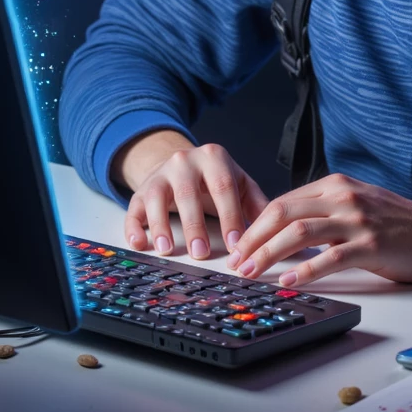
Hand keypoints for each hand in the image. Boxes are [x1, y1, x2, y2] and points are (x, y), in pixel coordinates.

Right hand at [117, 132, 269, 259]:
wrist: (181, 164)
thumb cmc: (214, 180)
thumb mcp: (238, 183)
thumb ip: (256, 203)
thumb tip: (278, 229)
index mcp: (214, 157)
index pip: (223, 186)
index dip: (230, 216)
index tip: (236, 245)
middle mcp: (184, 161)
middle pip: (188, 192)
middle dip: (194, 225)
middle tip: (201, 253)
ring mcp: (159, 175)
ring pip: (157, 198)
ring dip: (161, 226)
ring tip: (168, 250)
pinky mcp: (140, 191)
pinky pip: (133, 208)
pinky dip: (134, 227)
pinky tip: (140, 244)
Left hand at [225, 173, 411, 286]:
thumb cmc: (399, 224)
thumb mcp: (357, 204)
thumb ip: (325, 211)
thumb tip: (286, 231)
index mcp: (335, 185)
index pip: (282, 202)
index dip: (254, 225)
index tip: (238, 246)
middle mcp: (343, 197)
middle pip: (283, 213)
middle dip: (253, 239)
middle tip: (235, 262)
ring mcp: (357, 220)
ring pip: (299, 233)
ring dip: (269, 254)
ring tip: (252, 272)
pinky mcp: (371, 245)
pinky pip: (330, 258)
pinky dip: (305, 270)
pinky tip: (290, 281)